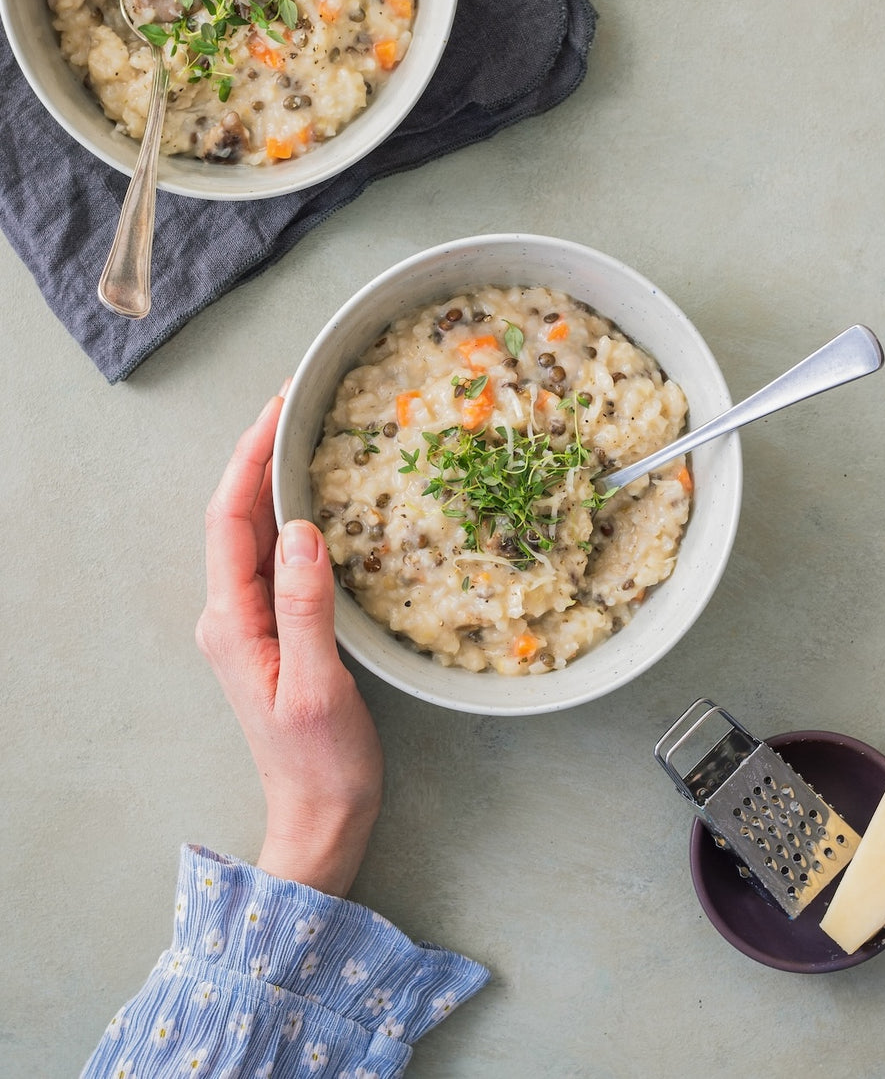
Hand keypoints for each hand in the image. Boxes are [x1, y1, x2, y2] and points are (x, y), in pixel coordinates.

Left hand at [196, 389, 383, 897]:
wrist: (321, 815)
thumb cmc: (320, 761)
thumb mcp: (317, 686)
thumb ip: (305, 607)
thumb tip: (300, 529)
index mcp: (230, 622)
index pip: (230, 519)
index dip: (249, 458)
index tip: (278, 409)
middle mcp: (231, 614)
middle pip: (236, 517)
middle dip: (259, 454)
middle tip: (297, 403)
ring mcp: (250, 622)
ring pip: (254, 533)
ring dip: (274, 481)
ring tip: (306, 434)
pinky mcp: (275, 630)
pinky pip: (275, 557)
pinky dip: (292, 515)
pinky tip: (318, 500)